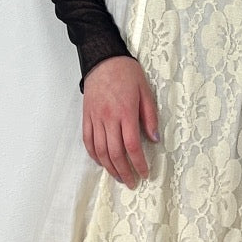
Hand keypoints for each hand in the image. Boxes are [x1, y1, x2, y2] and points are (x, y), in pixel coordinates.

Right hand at [82, 55, 160, 189]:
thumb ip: (150, 117)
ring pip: (100, 150)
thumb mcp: (146, 92)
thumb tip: (154, 139)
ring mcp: (95, 118)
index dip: (138, 163)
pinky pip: (88, 140)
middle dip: (124, 171)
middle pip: (115, 153)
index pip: (132, 145)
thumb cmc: (127, 73)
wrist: (103, 59)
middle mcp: (108, 118)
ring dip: (109, 167)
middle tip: (131, 182)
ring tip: (118, 177)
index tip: (144, 173)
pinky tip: (102, 163)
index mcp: (126, 112)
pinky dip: (94, 155)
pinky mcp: (86, 116)